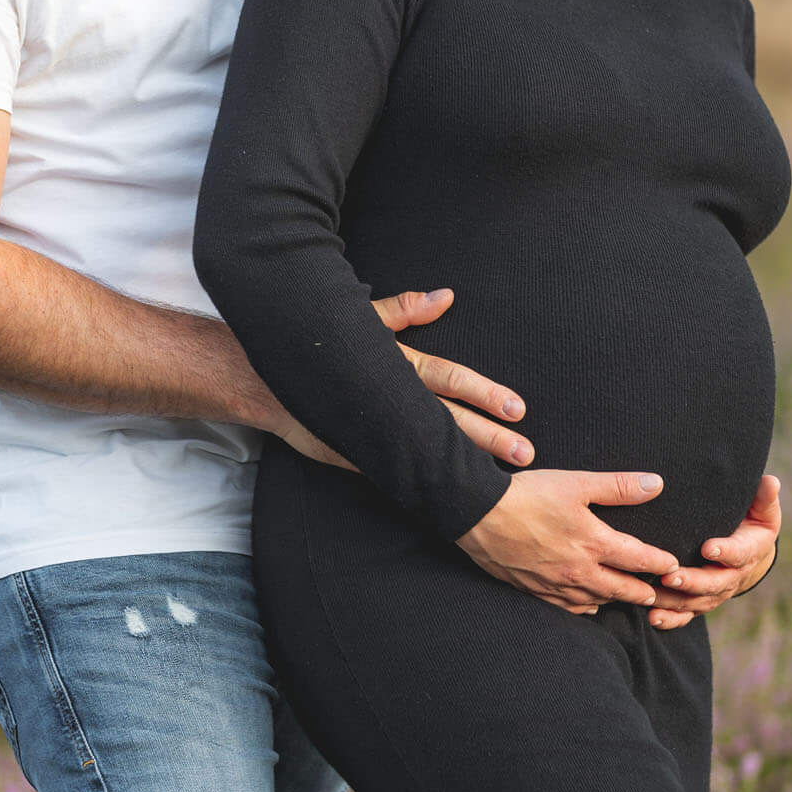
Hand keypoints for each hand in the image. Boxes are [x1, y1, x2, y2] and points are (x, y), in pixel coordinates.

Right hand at [271, 286, 535, 469]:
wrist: (266, 381)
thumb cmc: (322, 344)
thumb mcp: (364, 320)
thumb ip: (405, 310)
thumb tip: (445, 296)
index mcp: (398, 366)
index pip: (449, 380)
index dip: (484, 394)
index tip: (518, 409)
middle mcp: (391, 398)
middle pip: (448, 420)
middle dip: (489, 438)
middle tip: (525, 452)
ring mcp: (377, 430)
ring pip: (427, 446)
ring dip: (463, 460)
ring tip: (497, 476)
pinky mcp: (360, 454)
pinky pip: (396, 469)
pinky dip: (422, 479)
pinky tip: (447, 494)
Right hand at [456, 470, 680, 614]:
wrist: (478, 516)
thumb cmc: (527, 494)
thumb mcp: (576, 483)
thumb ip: (618, 487)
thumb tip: (656, 484)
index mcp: (593, 543)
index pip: (639, 559)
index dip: (660, 564)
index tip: (673, 566)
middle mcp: (579, 570)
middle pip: (621, 588)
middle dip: (643, 592)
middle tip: (659, 594)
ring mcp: (556, 584)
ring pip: (596, 600)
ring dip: (616, 600)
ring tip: (629, 599)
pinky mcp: (534, 590)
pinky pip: (567, 607)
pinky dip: (584, 607)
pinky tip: (588, 606)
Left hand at [645, 475, 782, 630]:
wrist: (748, 555)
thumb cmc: (752, 524)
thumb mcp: (763, 510)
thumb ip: (763, 497)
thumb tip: (771, 481)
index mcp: (749, 552)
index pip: (739, 554)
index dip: (725, 552)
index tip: (708, 548)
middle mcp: (732, 577)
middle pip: (714, 583)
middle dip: (693, 581)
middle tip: (671, 576)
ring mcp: (715, 593)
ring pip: (696, 601)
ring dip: (674, 601)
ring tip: (653, 595)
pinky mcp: (700, 603)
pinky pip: (686, 615)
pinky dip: (670, 619)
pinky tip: (653, 617)